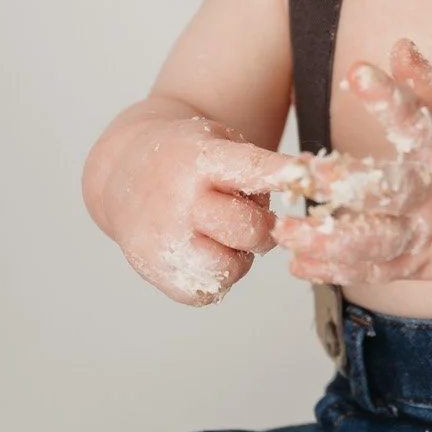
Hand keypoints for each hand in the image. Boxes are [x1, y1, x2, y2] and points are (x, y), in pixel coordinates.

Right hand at [102, 116, 289, 305]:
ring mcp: (164, 239)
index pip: (251, 169)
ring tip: (221, 235)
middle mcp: (180, 200)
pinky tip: (202, 250)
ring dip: (240, 255)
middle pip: (250, 229)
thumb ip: (255, 167)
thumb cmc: (187, 157)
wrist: (123, 172)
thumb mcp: (217, 140)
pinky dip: (216, 275)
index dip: (283, 175)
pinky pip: (210, 291)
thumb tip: (298, 193)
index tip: (308, 178)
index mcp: (200, 159)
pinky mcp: (156, 272)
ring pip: (233, 267)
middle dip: (264, 228)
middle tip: (252, 219)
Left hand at [270, 39, 431, 287]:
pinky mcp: (419, 265)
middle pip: (390, 191)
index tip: (357, 71)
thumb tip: (397, 46)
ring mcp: (427, 235)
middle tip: (307, 172)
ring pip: (376, 241)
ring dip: (329, 238)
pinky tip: (298, 265)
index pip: (418, 120)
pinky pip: (375, 271)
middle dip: (347, 183)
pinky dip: (337, 270)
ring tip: (284, 231)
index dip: (388, 97)